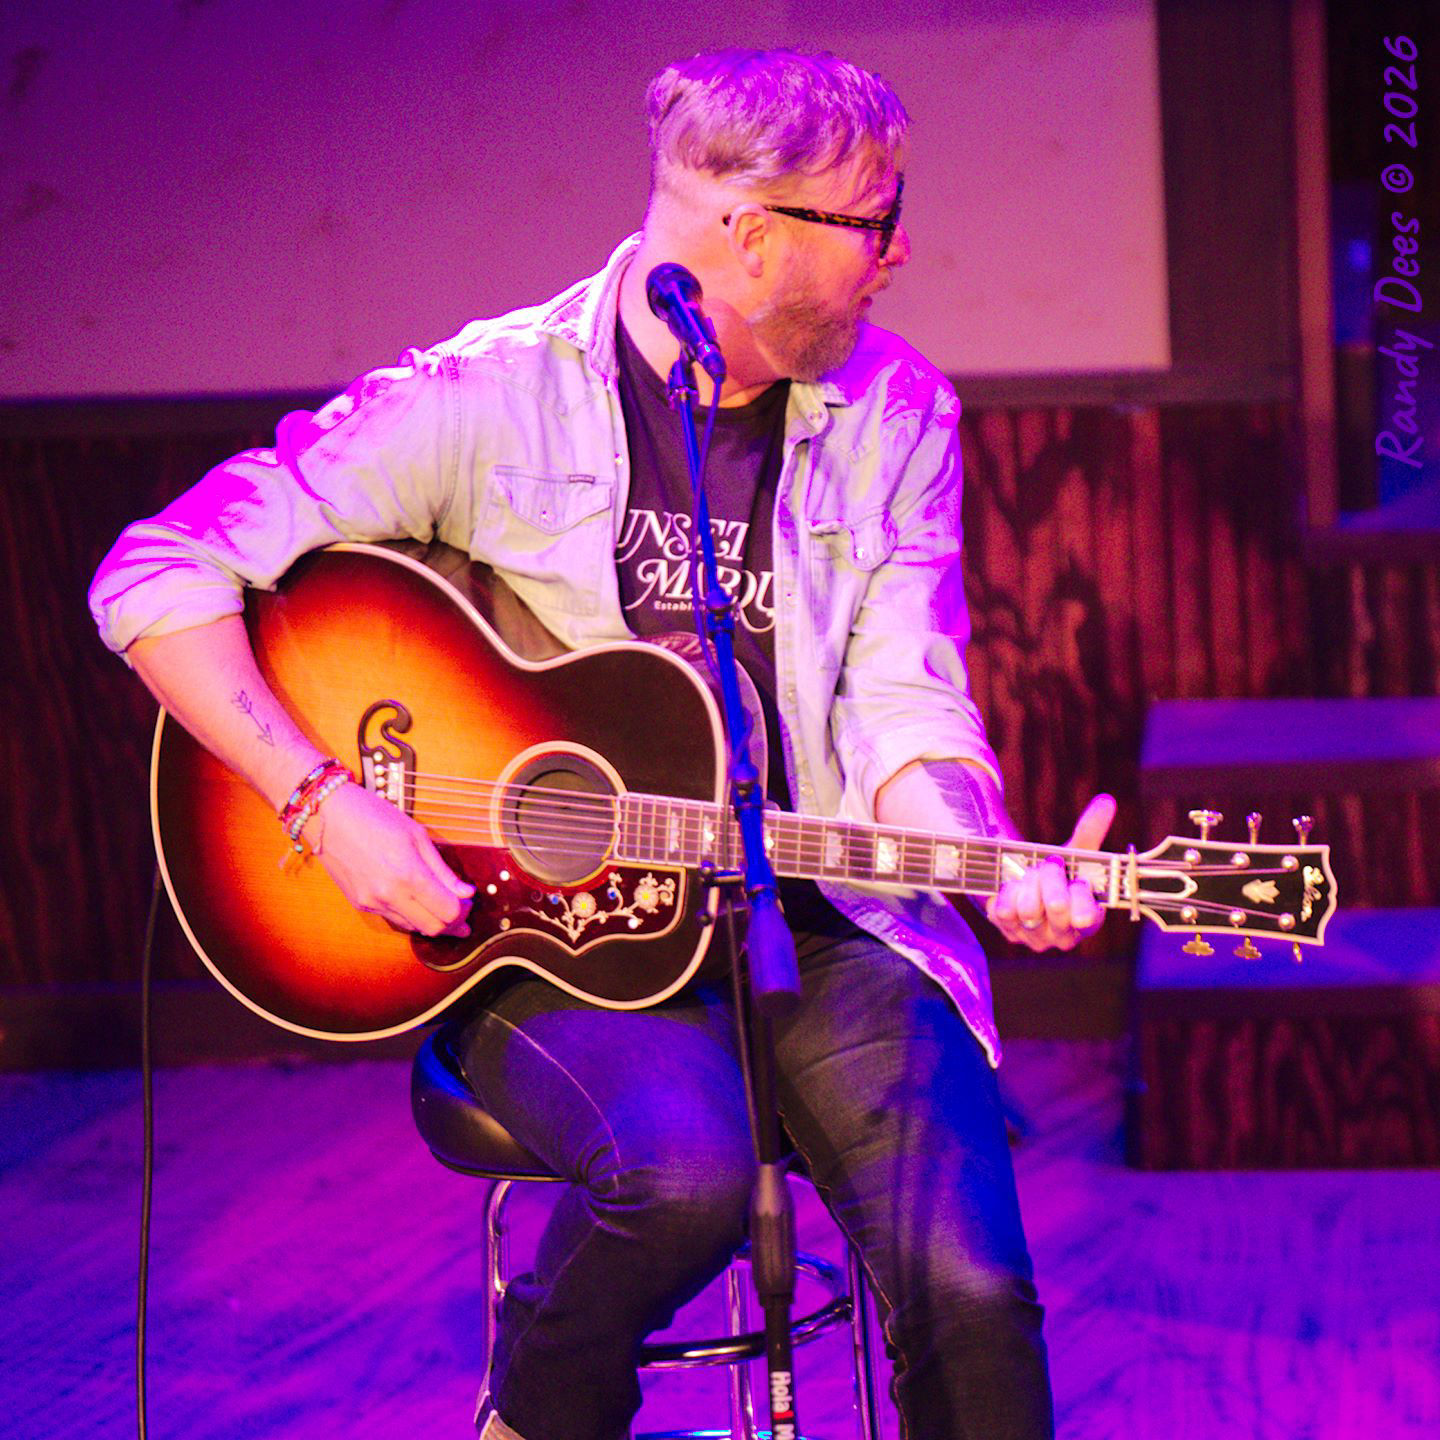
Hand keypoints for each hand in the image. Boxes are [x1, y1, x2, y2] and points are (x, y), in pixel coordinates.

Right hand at [305, 782, 474, 936]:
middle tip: (462, 911)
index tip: (469, 899)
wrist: (328, 814)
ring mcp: (372, 903)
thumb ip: (442, 870)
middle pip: (433, 928)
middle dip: (453, 922)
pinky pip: (393, 919)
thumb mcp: (417, 835)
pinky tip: (418, 902)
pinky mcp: (360, 904)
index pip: (448, 912)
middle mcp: (389, 895)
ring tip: (442, 907)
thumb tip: (466, 892)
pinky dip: (411, 915)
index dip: (464, 909)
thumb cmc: (375, 816)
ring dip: (432, 921)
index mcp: (408, 875)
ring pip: (413, 927)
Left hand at [985, 793, 1115, 951]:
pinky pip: (1005, 912)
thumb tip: (1106, 801)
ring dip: (1028, 883)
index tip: (1077, 878)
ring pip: (1029, 909)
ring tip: (1029, 875)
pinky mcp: (1009, 932)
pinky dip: (1007, 892)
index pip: (1087, 917)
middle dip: (1051, 877)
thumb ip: (1091, 830)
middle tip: (1049, 864)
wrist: (1018, 881)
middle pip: (1057, 906)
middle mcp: (1063, 936)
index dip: (1079, 894)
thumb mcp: (1074, 853)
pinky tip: (1012, 885)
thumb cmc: (1055, 873)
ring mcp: (1034, 937)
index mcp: (1087, 920)